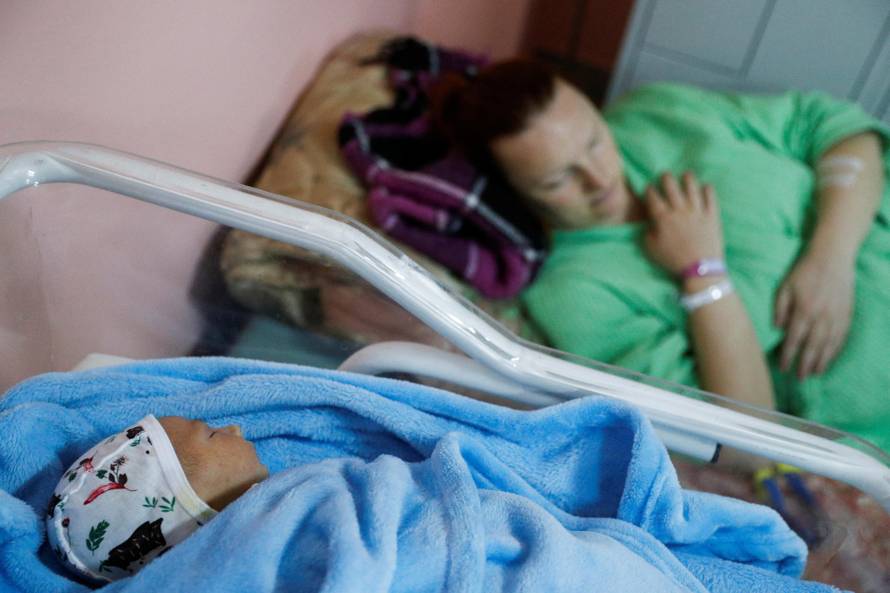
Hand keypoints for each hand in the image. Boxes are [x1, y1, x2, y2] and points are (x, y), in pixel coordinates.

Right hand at [644, 172, 723, 275]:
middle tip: (665, 176)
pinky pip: (711, 197)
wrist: (700, 268)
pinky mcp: (712, 215)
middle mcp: (679, 210)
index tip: (648, 188)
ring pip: (692, 187)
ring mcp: (697, 211)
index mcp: (663, 218)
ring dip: (687, 178)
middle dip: (666, 178)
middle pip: (671, 186)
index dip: (649, 190)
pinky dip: (708, 189)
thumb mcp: (651, 249)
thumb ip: (647, 233)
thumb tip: (649, 224)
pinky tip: (705, 186)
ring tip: (685, 175)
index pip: (653, 197)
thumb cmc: (673, 260)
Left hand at [775, 252, 854, 378]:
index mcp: (803, 310)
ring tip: (815, 373)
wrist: (833, 258)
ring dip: (822, 361)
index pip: (794, 339)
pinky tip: (830, 358)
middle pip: (812, 347)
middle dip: (805, 364)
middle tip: (800, 378)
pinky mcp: (847, 314)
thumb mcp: (785, 287)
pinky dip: (836, 350)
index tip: (783, 368)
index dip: (788, 355)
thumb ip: (780, 309)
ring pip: (829, 345)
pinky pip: (841, 337)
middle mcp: (821, 317)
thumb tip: (777, 329)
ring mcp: (836, 317)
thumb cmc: (804, 271)